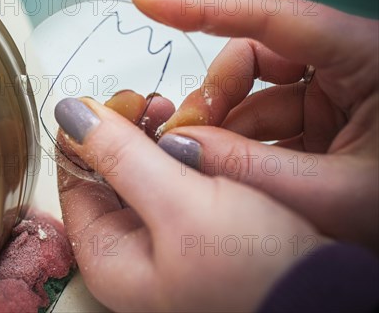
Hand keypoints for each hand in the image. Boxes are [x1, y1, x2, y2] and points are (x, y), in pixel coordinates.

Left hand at [55, 95, 319, 311]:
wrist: (325, 298)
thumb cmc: (254, 272)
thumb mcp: (180, 205)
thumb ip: (121, 157)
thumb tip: (70, 115)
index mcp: (107, 255)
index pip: (73, 179)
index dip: (89, 134)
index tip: (117, 102)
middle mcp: (128, 251)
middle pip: (105, 173)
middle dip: (125, 131)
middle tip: (151, 103)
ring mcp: (161, 240)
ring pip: (139, 171)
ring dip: (154, 137)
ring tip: (177, 114)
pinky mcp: (192, 229)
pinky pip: (171, 180)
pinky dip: (180, 153)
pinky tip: (197, 136)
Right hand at [130, 0, 378, 251]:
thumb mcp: (339, 195)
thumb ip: (255, 171)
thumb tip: (183, 148)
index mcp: (368, 59)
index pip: (269, 18)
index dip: (200, 7)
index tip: (149, 2)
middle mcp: (348, 66)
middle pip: (253, 55)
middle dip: (214, 95)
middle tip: (186, 138)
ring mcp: (334, 93)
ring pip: (254, 92)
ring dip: (223, 126)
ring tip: (205, 162)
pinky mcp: (324, 118)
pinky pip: (266, 118)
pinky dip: (241, 142)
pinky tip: (228, 169)